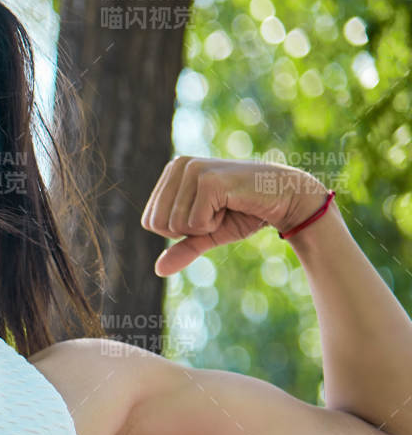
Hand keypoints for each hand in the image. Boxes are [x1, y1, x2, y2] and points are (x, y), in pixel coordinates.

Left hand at [141, 156, 331, 276]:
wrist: (285, 199)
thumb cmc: (244, 212)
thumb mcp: (206, 233)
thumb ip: (182, 248)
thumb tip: (158, 270)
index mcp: (172, 171)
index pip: (150, 221)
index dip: (178, 231)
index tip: (206, 214)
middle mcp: (178, 165)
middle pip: (158, 224)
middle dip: (189, 230)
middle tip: (216, 212)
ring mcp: (193, 169)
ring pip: (175, 225)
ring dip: (204, 226)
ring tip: (225, 206)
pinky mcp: (209, 180)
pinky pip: (195, 224)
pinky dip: (214, 225)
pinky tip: (232, 205)